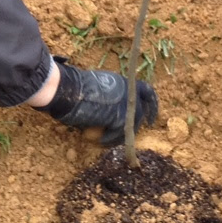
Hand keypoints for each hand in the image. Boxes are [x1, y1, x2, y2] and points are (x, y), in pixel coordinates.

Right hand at [42, 59, 158, 145]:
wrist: (69, 89)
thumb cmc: (76, 88)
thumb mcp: (100, 86)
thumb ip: (112, 98)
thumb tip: (113, 112)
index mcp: (126, 82)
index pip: (148, 93)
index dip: (152, 107)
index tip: (150, 120)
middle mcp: (130, 92)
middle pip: (138, 114)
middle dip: (131, 127)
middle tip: (122, 138)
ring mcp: (127, 105)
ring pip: (129, 128)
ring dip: (116, 136)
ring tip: (102, 140)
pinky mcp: (121, 118)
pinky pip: (118, 135)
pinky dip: (107, 140)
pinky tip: (96, 140)